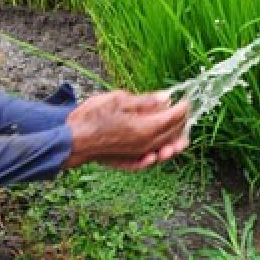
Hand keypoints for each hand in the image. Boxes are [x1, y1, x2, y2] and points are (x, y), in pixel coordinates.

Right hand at [63, 91, 189, 170]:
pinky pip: (149, 161)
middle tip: (185, 114)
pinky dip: (158, 156)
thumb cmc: (92, 118)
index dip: (182, 108)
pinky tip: (160, 153)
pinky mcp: (128, 161)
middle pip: (171, 134)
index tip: (186, 101)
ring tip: (183, 140)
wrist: (72, 140)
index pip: (172, 118)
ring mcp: (137, 155)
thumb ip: (146, 102)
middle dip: (181, 123)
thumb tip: (166, 98)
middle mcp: (145, 144)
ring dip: (175, 143)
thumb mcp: (119, 100)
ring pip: (163, 150)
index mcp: (145, 128)